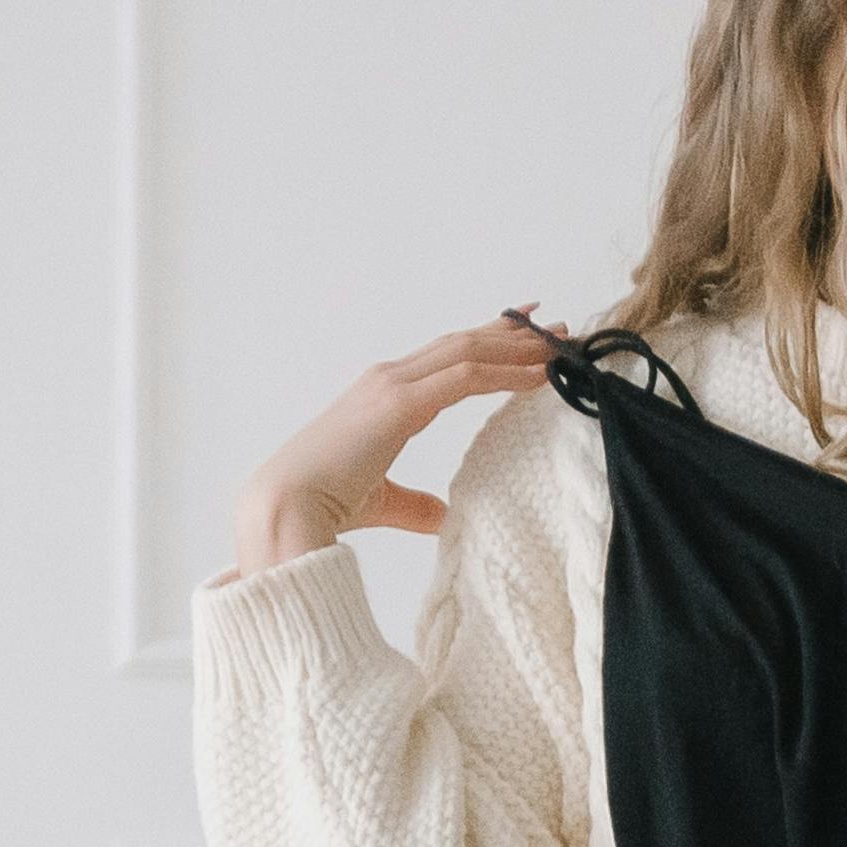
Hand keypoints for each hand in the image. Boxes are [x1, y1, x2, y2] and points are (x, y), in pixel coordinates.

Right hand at [234, 314, 561, 573]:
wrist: (286, 508)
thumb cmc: (323, 505)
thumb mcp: (383, 502)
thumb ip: (414, 505)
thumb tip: (443, 518)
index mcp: (383, 396)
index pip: (444, 357)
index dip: (486, 342)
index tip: (524, 333)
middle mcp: (388, 379)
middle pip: (462, 344)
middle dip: (510, 334)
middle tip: (555, 327)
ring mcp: (392, 386)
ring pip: (467, 352)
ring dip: (516, 347)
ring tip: (559, 346)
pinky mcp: (399, 403)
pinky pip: (465, 378)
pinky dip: (505, 374)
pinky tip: (538, 377)